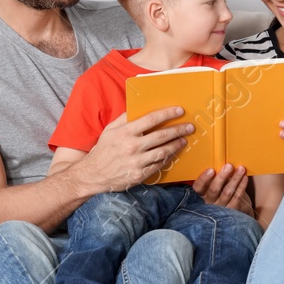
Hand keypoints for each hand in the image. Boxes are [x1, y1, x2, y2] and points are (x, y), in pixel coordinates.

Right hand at [78, 107, 193, 191]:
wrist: (93, 175)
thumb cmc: (102, 150)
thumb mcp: (110, 130)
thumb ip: (124, 118)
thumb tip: (139, 108)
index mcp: (125, 133)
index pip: (151, 119)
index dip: (168, 114)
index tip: (180, 110)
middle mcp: (132, 147)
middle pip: (162, 136)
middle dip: (179, 130)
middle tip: (190, 127)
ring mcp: (137, 162)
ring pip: (163, 152)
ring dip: (176, 145)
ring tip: (184, 140)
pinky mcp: (140, 175)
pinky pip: (158, 165)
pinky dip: (167, 159)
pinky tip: (172, 154)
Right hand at [193, 163, 249, 211]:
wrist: (235, 207)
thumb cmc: (223, 190)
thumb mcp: (216, 183)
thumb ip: (215, 176)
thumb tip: (222, 162)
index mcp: (202, 193)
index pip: (198, 187)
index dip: (203, 179)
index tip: (211, 170)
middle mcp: (210, 201)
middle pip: (213, 190)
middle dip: (222, 177)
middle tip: (229, 166)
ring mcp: (221, 207)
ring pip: (227, 192)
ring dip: (235, 179)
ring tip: (241, 169)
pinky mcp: (232, 210)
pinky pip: (237, 197)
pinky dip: (241, 186)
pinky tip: (245, 178)